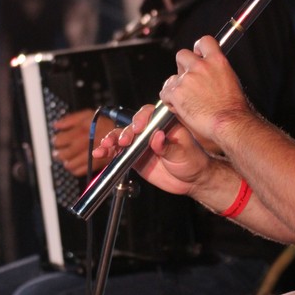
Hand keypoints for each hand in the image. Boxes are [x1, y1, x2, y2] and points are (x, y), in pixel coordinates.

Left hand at [53, 109, 112, 175]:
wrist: (123, 134)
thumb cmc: (105, 124)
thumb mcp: (88, 115)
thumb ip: (71, 119)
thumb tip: (57, 125)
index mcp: (82, 130)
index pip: (61, 140)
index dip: (57, 141)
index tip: (57, 140)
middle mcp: (86, 144)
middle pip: (64, 154)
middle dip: (59, 153)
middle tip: (58, 152)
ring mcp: (91, 155)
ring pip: (71, 164)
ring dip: (66, 162)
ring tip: (66, 158)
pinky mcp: (97, 164)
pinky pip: (80, 171)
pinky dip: (75, 169)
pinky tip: (75, 164)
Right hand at [93, 105, 212, 196]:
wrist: (191, 180)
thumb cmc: (193, 161)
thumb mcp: (184, 152)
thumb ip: (169, 146)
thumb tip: (157, 137)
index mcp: (165, 123)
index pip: (150, 114)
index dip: (142, 118)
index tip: (138, 128)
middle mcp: (150, 130)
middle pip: (132, 125)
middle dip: (125, 132)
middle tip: (124, 142)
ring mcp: (140, 143)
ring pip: (122, 136)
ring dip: (112, 140)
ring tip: (106, 147)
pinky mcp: (134, 156)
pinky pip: (118, 152)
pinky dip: (108, 152)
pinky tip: (101, 153)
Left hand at [160, 35, 250, 146]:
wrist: (229, 123)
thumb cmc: (232, 109)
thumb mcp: (230, 81)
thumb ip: (215, 71)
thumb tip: (206, 72)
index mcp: (217, 61)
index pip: (204, 42)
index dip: (198, 48)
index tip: (198, 54)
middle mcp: (201, 66)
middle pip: (182, 55)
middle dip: (183, 67)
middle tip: (189, 81)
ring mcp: (187, 78)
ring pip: (172, 78)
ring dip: (176, 86)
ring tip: (185, 99)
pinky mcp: (177, 92)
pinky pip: (165, 93)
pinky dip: (169, 100)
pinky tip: (179, 107)